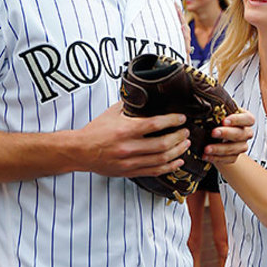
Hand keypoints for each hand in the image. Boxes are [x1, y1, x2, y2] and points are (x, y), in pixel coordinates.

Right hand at [75, 101, 189, 177]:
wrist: (80, 151)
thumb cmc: (95, 131)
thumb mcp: (111, 113)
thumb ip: (129, 105)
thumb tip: (144, 94)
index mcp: (124, 130)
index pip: (154, 124)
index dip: (172, 121)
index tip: (181, 119)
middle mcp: (128, 147)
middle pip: (162, 144)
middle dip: (178, 138)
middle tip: (186, 132)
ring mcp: (130, 162)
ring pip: (161, 159)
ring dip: (177, 152)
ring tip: (185, 144)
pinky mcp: (130, 172)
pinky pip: (154, 171)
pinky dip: (169, 167)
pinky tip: (177, 161)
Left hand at [205, 110, 254, 166]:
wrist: (215, 136)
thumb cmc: (218, 120)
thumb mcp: (219, 111)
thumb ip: (217, 109)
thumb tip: (204, 106)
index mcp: (245, 119)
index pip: (248, 119)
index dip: (237, 120)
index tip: (224, 120)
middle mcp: (246, 133)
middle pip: (241, 134)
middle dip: (226, 134)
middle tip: (213, 133)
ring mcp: (241, 146)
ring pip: (235, 149)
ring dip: (219, 149)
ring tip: (206, 149)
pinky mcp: (234, 156)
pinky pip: (228, 159)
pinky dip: (216, 158)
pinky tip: (206, 156)